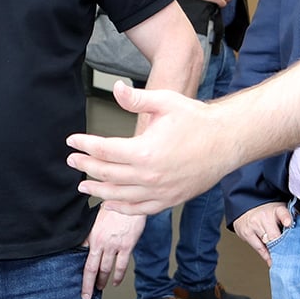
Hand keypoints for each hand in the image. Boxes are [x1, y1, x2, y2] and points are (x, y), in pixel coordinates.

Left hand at [66, 83, 231, 214]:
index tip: (72, 141)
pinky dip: (122, 208)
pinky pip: (140, 209)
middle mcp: (149, 176)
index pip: (103, 150)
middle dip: (86, 167)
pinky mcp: (170, 200)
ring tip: (83, 186)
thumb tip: (115, 88)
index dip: (85, 145)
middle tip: (72, 161)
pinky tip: (110, 204)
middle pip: (107, 175)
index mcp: (144, 151)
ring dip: (98, 191)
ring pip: (120, 196)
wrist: (227, 140)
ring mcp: (160, 191)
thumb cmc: (197, 119)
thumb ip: (137, 98)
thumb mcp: (166, 102)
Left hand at [81, 207, 142, 298]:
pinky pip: (122, 265)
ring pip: (107, 269)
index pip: (85, 262)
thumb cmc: (112, 207)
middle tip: (86, 296)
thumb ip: (88, 235)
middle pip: (93, 269)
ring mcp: (115, 246)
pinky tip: (116, 282)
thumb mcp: (95, 220)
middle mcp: (102, 243)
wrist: (128, 199)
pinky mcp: (127, 246)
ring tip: (100, 288)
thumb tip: (81, 247)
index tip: (81, 288)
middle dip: (89, 284)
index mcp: (92, 237)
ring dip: (103, 280)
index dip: (83, 278)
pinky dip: (118, 276)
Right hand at [232, 201, 293, 267]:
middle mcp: (263, 216)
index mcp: (275, 209)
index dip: (286, 218)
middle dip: (283, 245)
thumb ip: (291, 219)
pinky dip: (266, 256)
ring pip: (267, 243)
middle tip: (291, 255)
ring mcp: (254, 225)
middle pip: (274, 235)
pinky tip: (271, 261)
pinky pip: (259, 248)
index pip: (282, 213)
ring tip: (282, 260)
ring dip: (275, 252)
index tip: (289, 223)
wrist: (245, 208)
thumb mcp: (280, 210)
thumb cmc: (266, 212)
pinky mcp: (246, 233)